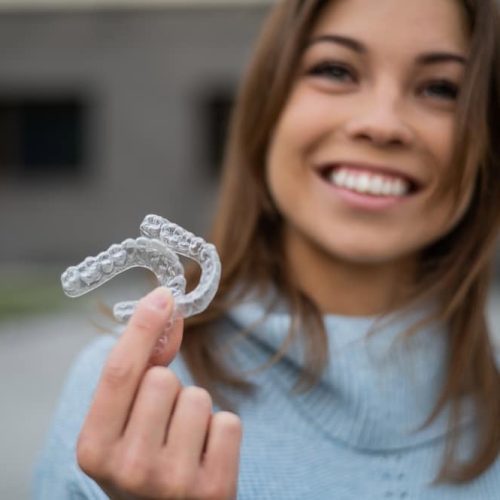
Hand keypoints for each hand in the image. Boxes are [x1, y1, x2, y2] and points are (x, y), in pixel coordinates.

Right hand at [76, 287, 241, 498]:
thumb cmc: (143, 460)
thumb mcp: (124, 423)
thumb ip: (139, 366)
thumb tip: (165, 306)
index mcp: (93, 448)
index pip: (119, 372)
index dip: (142, 327)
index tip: (163, 295)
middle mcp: (128, 469)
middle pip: (163, 379)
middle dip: (168, 390)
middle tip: (163, 425)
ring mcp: (172, 483)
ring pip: (198, 398)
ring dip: (196, 412)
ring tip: (184, 444)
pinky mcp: (215, 490)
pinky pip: (229, 422)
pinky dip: (221, 432)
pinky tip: (206, 457)